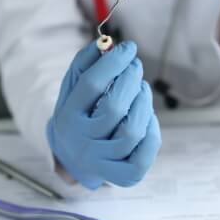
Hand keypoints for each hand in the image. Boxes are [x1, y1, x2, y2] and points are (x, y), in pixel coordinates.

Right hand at [46, 41, 161, 189]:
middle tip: (136, 67)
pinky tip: (147, 116)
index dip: (112, 63)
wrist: (72, 156)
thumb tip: (105, 42)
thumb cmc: (77, 113)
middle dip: (130, 81)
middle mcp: (81, 141)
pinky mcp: (123, 176)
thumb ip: (84, 64)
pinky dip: (152, 131)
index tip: (127, 47)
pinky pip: (144, 154)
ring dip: (143, 104)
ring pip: (132, 132)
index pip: (90, 84)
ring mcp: (101, 161)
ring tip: (141, 88)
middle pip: (113, 108)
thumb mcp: (72, 88)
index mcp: (67, 115)